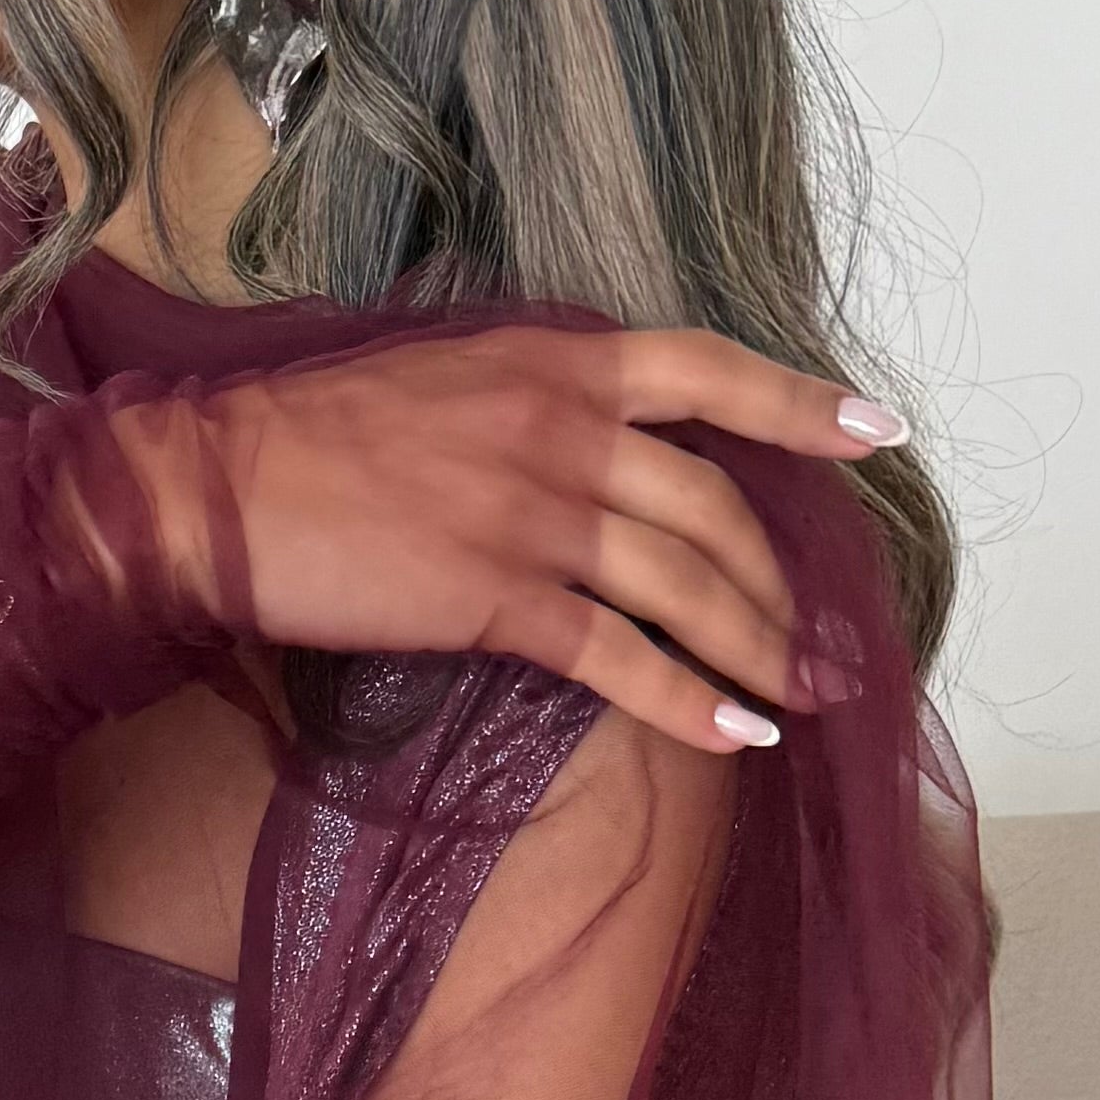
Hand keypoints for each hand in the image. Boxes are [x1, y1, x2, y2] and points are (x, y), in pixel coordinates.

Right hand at [155, 323, 903, 758]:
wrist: (221, 487)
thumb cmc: (313, 439)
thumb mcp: (446, 380)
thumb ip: (533, 406)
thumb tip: (589, 453)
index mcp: (558, 361)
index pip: (710, 372)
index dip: (802, 404)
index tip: (878, 434)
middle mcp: (565, 428)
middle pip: (712, 506)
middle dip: (783, 584)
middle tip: (827, 640)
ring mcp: (535, 513)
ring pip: (683, 584)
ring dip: (755, 649)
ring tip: (801, 699)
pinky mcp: (497, 598)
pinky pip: (618, 658)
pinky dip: (686, 702)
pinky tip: (732, 738)